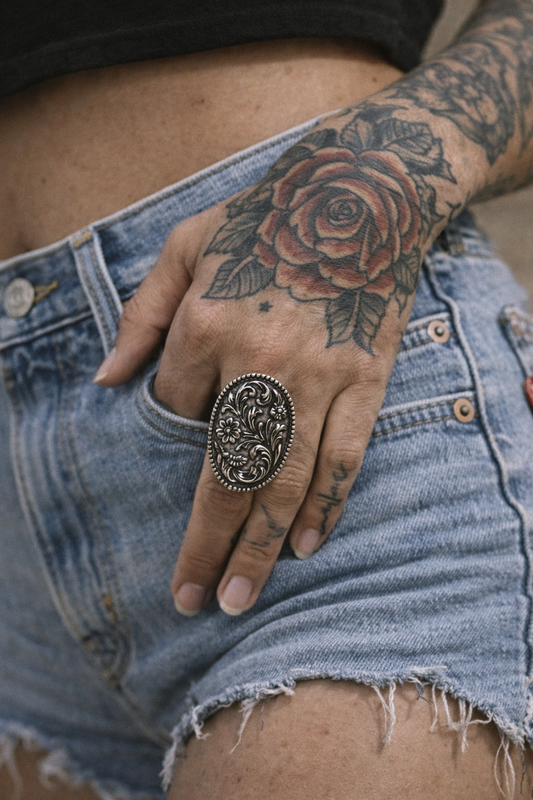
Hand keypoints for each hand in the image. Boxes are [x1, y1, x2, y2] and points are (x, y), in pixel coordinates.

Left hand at [94, 103, 457, 615]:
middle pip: (224, 474)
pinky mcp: (364, 383)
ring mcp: (318, 378)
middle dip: (206, 545)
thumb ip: (141, 316)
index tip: (180, 443)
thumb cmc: (263, 220)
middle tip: (193, 600)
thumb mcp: (185, 247)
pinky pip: (344, 458)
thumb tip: (105, 383)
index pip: (173, 411)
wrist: (360, 198)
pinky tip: (305, 544)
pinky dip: (326, 506)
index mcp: (207, 325)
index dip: (169, 436)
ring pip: (285, 480)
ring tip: (242, 596)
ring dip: (261, 545)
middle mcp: (260, 362)